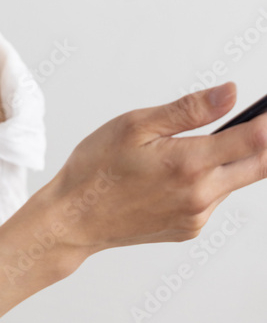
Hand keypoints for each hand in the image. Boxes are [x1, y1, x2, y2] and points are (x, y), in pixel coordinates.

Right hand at [35, 81, 266, 258]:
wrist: (74, 218)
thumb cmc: (97, 167)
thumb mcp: (136, 125)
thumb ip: (189, 110)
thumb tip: (230, 93)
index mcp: (189, 164)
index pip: (253, 140)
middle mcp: (201, 195)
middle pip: (257, 166)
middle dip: (265, 142)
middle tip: (261, 122)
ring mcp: (197, 216)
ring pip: (232, 182)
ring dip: (230, 161)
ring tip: (192, 144)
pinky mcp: (190, 229)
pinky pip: (212, 199)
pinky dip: (208, 181)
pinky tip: (177, 172)